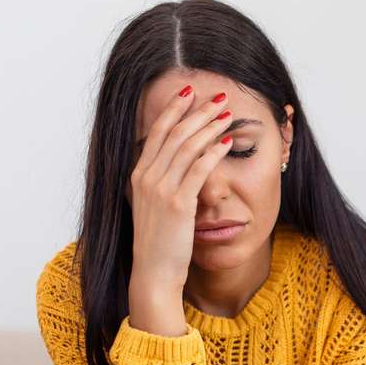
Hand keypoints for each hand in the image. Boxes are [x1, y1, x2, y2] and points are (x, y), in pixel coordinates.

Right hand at [127, 86, 233, 335]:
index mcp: (138, 175)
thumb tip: (179, 165)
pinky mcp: (178, 204)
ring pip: (187, 147)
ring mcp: (160, 190)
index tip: (190, 91)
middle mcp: (146, 178)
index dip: (174, 109)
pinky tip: (227, 141)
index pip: (156, 132)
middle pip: (174, 133)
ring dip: (209, 126)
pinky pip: (198, 170)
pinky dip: (213, 152)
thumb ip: (162, 183)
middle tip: (219, 96)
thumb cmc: (159, 242)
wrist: (153, 273)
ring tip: (227, 113)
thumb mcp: (154, 207)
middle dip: (197, 111)